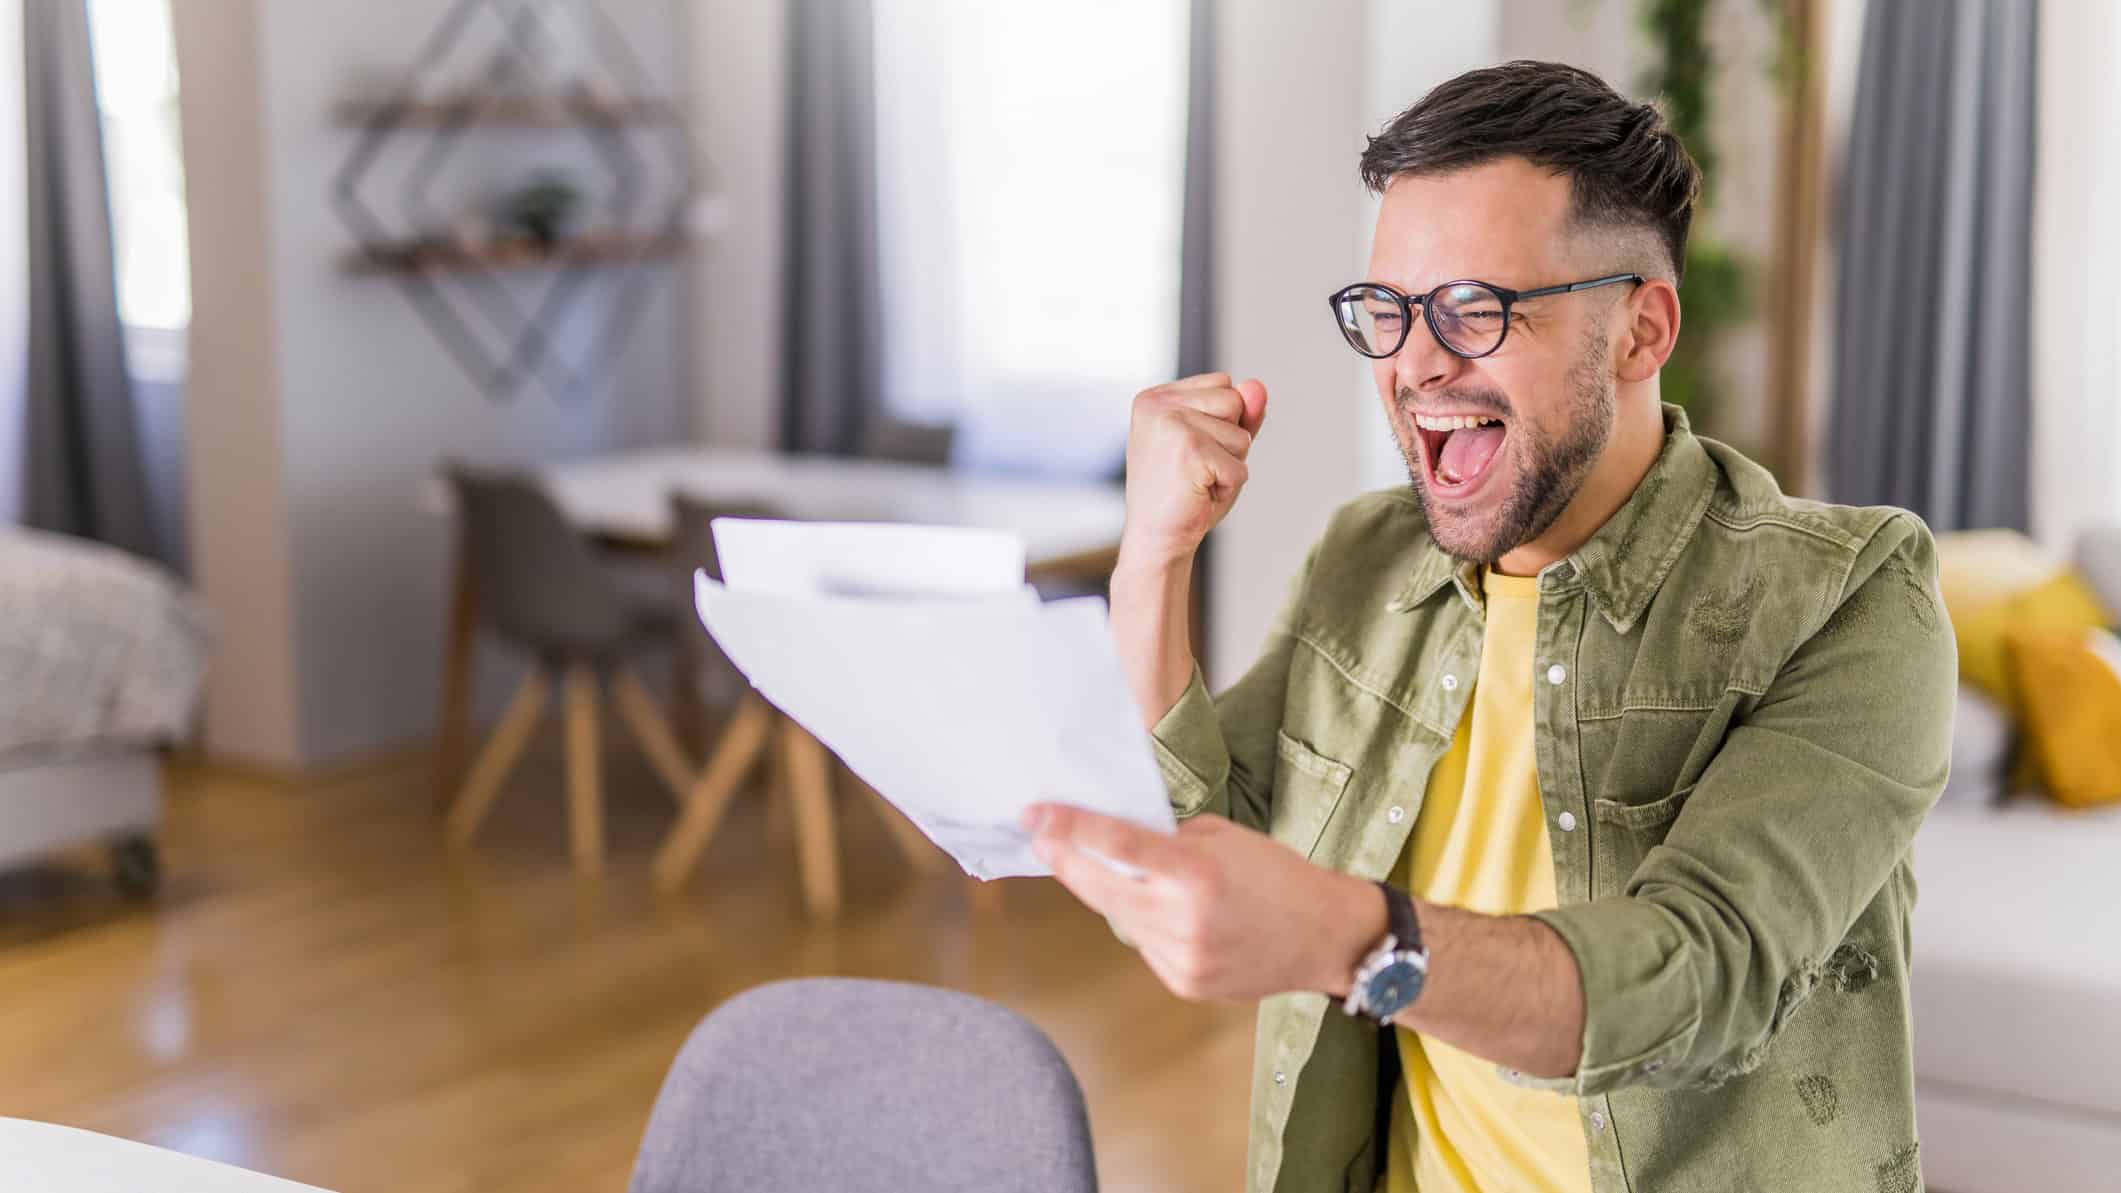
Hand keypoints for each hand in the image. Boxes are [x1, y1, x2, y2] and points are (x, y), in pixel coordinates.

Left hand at [1024, 804, 1383, 1001]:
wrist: (1326, 938)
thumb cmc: (1279, 876)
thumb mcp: (1224, 837)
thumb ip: (1168, 839)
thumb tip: (1117, 837)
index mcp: (1197, 873)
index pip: (1118, 845)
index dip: (1069, 828)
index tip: (1034, 814)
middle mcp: (1184, 920)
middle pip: (1100, 888)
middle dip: (1065, 860)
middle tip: (1040, 835)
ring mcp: (1182, 958)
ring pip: (1120, 918)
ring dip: (1113, 893)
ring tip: (1126, 872)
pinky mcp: (1184, 982)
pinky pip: (1145, 944)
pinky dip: (1147, 923)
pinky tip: (1171, 913)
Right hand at [1119, 373, 1268, 570]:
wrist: (1154, 540)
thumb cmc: (1181, 494)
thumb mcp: (1213, 445)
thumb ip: (1238, 414)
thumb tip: (1258, 386)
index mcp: (1155, 397)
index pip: (1223, 384)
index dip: (1221, 423)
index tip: (1189, 451)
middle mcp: (1158, 404)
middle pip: (1235, 401)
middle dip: (1229, 441)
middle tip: (1195, 469)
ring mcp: (1172, 425)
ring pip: (1242, 435)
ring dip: (1230, 464)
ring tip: (1196, 482)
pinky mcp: (1190, 450)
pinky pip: (1241, 467)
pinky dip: (1229, 488)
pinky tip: (1198, 496)